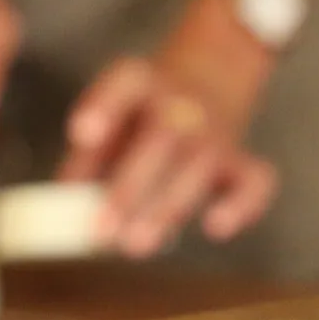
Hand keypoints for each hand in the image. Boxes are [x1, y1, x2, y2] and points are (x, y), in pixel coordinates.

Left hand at [60, 0, 278, 256]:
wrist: (211, 75)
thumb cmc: (143, 112)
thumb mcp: (111, 116)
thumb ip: (87, 157)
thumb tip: (64, 206)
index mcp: (142, 82)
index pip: (125, 83)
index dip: (104, 106)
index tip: (80, 133)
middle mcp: (182, 103)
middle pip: (163, 137)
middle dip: (132, 186)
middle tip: (102, 230)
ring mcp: (215, 131)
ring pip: (199, 165)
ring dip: (169, 205)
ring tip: (136, 244)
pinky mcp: (241, 159)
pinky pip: (254, 181)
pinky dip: (242, 204)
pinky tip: (214, 226)